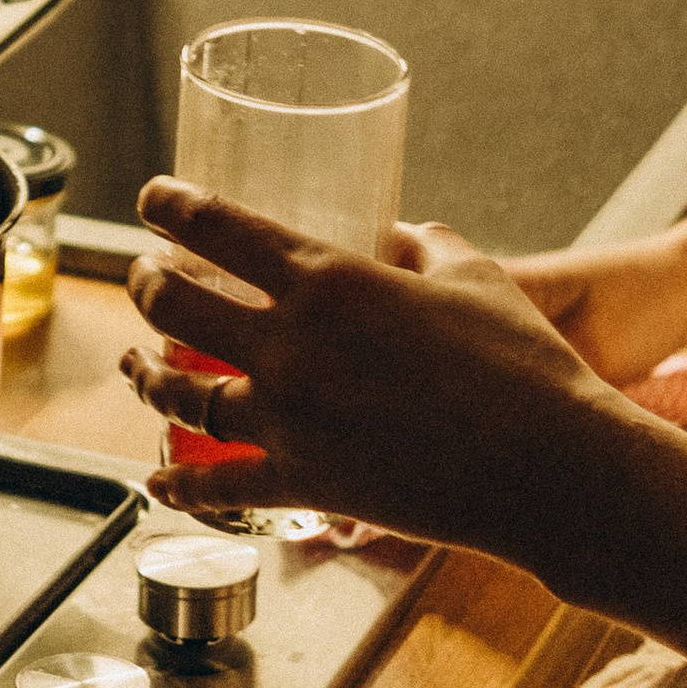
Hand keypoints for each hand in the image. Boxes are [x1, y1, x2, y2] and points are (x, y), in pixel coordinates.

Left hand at [121, 178, 686, 650]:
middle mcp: (290, 343)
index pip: (217, 226)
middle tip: (142, 277)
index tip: (153, 200)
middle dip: (145, 285)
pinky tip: (157, 481)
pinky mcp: (304, 485)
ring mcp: (289, 418)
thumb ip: (427, 246)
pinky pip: (218, 487)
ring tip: (134, 364)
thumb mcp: (474, 275)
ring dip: (144, 376)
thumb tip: (409, 236)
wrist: (552, 466)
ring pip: (179, 394)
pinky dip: (180, 485)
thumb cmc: (523, 363)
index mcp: (327, 277)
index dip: (171, 207)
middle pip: (174, 305)